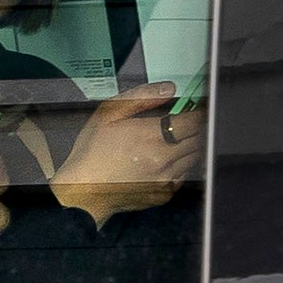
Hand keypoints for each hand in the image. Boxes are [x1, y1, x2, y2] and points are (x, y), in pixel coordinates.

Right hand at [51, 81, 204, 228]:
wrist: (83, 190)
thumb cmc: (92, 152)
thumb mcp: (108, 114)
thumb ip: (141, 97)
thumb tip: (168, 89)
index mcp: (151, 136)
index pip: (194, 121)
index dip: (199, 112)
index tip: (196, 108)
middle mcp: (163, 158)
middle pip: (199, 139)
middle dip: (196, 128)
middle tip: (184, 122)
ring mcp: (165, 178)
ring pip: (194, 157)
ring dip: (190, 145)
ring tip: (172, 140)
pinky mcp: (164, 193)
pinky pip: (184, 175)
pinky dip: (181, 165)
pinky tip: (164, 160)